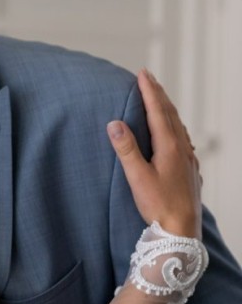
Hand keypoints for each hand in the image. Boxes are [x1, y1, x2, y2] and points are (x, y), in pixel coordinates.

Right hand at [106, 69, 201, 237]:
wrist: (181, 230)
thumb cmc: (158, 205)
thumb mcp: (137, 177)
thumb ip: (126, 148)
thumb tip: (114, 123)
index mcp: (170, 147)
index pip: (158, 111)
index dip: (149, 91)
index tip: (142, 74)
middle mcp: (182, 149)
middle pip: (171, 114)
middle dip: (159, 95)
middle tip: (149, 78)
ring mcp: (188, 159)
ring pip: (179, 126)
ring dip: (168, 109)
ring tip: (159, 100)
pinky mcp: (189, 170)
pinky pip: (183, 139)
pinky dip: (174, 127)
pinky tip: (173, 134)